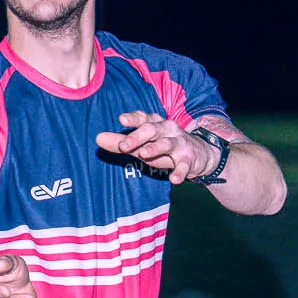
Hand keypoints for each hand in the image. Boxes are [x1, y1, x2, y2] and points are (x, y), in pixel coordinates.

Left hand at [95, 110, 216, 181]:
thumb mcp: (142, 145)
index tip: (121, 119)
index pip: (143, 118)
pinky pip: (184, 165)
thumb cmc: (163, 148)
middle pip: (152, 129)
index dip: (133, 118)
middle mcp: (167, 130)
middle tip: (123, 145)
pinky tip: (174, 180)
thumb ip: (121, 142)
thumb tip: (98, 138)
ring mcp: (179, 143)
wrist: (199, 154)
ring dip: (156, 148)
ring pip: (167, 143)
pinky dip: (180, 172)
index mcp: (155, 124)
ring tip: (144, 154)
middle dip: (137, 136)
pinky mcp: (189, 159)